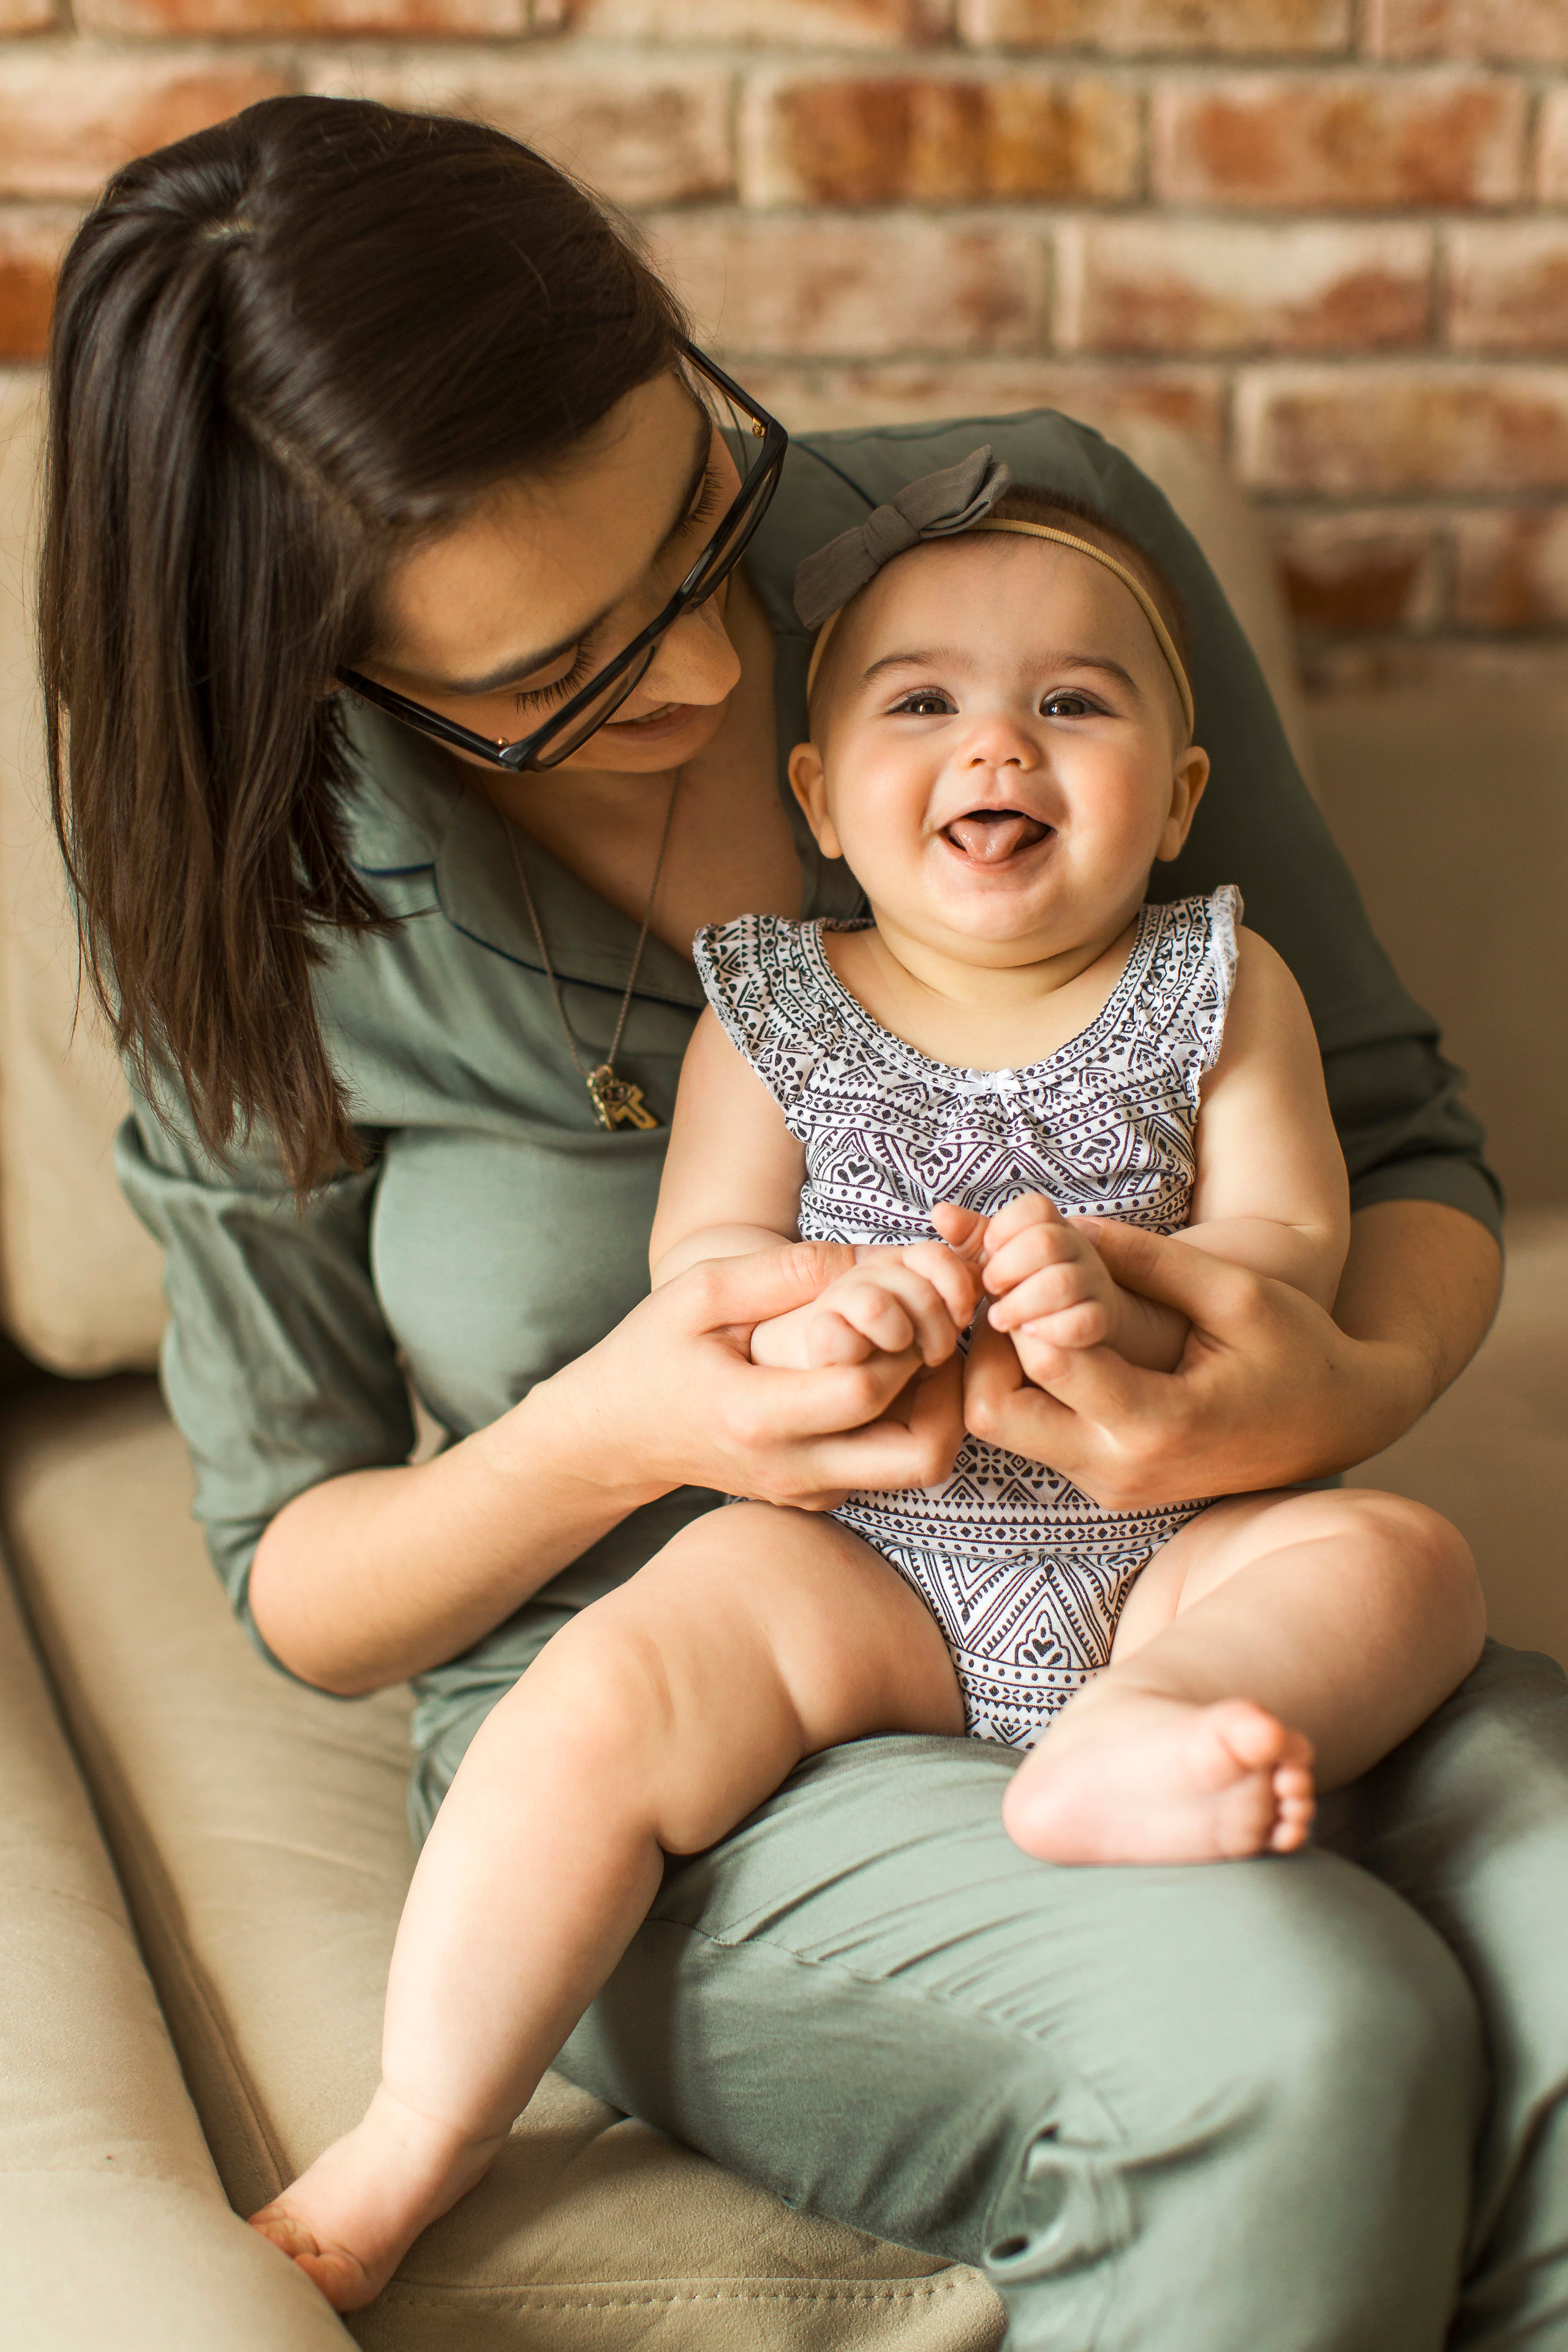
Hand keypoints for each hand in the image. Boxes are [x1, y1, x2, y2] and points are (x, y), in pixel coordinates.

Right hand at [558, 1242, 970, 1512]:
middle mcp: (792, 1468)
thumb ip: (783, 1270)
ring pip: (918, 1467)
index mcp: (756, 1415)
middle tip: (936, 1335)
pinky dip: (909, 1423)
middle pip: (921, 1454)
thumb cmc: (652, 1353)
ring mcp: (808, 1492)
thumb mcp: (700, 1292)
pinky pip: (890, 1469)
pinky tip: (889, 1375)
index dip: (900, 1341)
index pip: (866, 1389)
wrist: (615, 1435)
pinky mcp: (818, 1498)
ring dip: (938, 1409)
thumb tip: (867, 1258)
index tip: (897, 1304)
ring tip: (920, 1352)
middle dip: (948, 1390)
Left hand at [951, 1193, 1119, 1385]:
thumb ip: (969, 1233)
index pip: (1035, 1207)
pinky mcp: (1101, 1319)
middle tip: (989, 1288)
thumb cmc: (1024, 1279)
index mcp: (1051, 1224)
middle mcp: (1077, 1247)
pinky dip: (1051, 1330)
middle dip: (1007, 1267)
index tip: (988, 1251)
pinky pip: (1084, 1321)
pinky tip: (1028, 1334)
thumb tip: (940, 1213)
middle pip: (1046, 1243)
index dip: (1004, 1229)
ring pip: (1062, 1283)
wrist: (1074, 1314)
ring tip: (999, 1318)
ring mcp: (1093, 1282)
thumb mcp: (996, 1254)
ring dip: (1021, 1303)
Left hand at [962, 1210, 1478, 1512]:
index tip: (1031, 1257)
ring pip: (1003, 1430)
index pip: (1043, 1361)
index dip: (1022, 1300)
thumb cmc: (1298, 1350)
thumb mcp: (1235, 1292)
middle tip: (1007, 1290)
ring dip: (998, 1367)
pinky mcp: (1107, 1484)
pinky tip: (1050, 1338)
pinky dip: (1025, 1389)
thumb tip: (1066, 1225)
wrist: (1340, 1424)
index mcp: (1157, 1421)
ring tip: (1025, 1306)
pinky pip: (1035, 1438)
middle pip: (992, 1414)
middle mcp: (1121, 1468)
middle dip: (984, 1345)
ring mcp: (1110, 1485)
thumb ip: (1148, 1260)